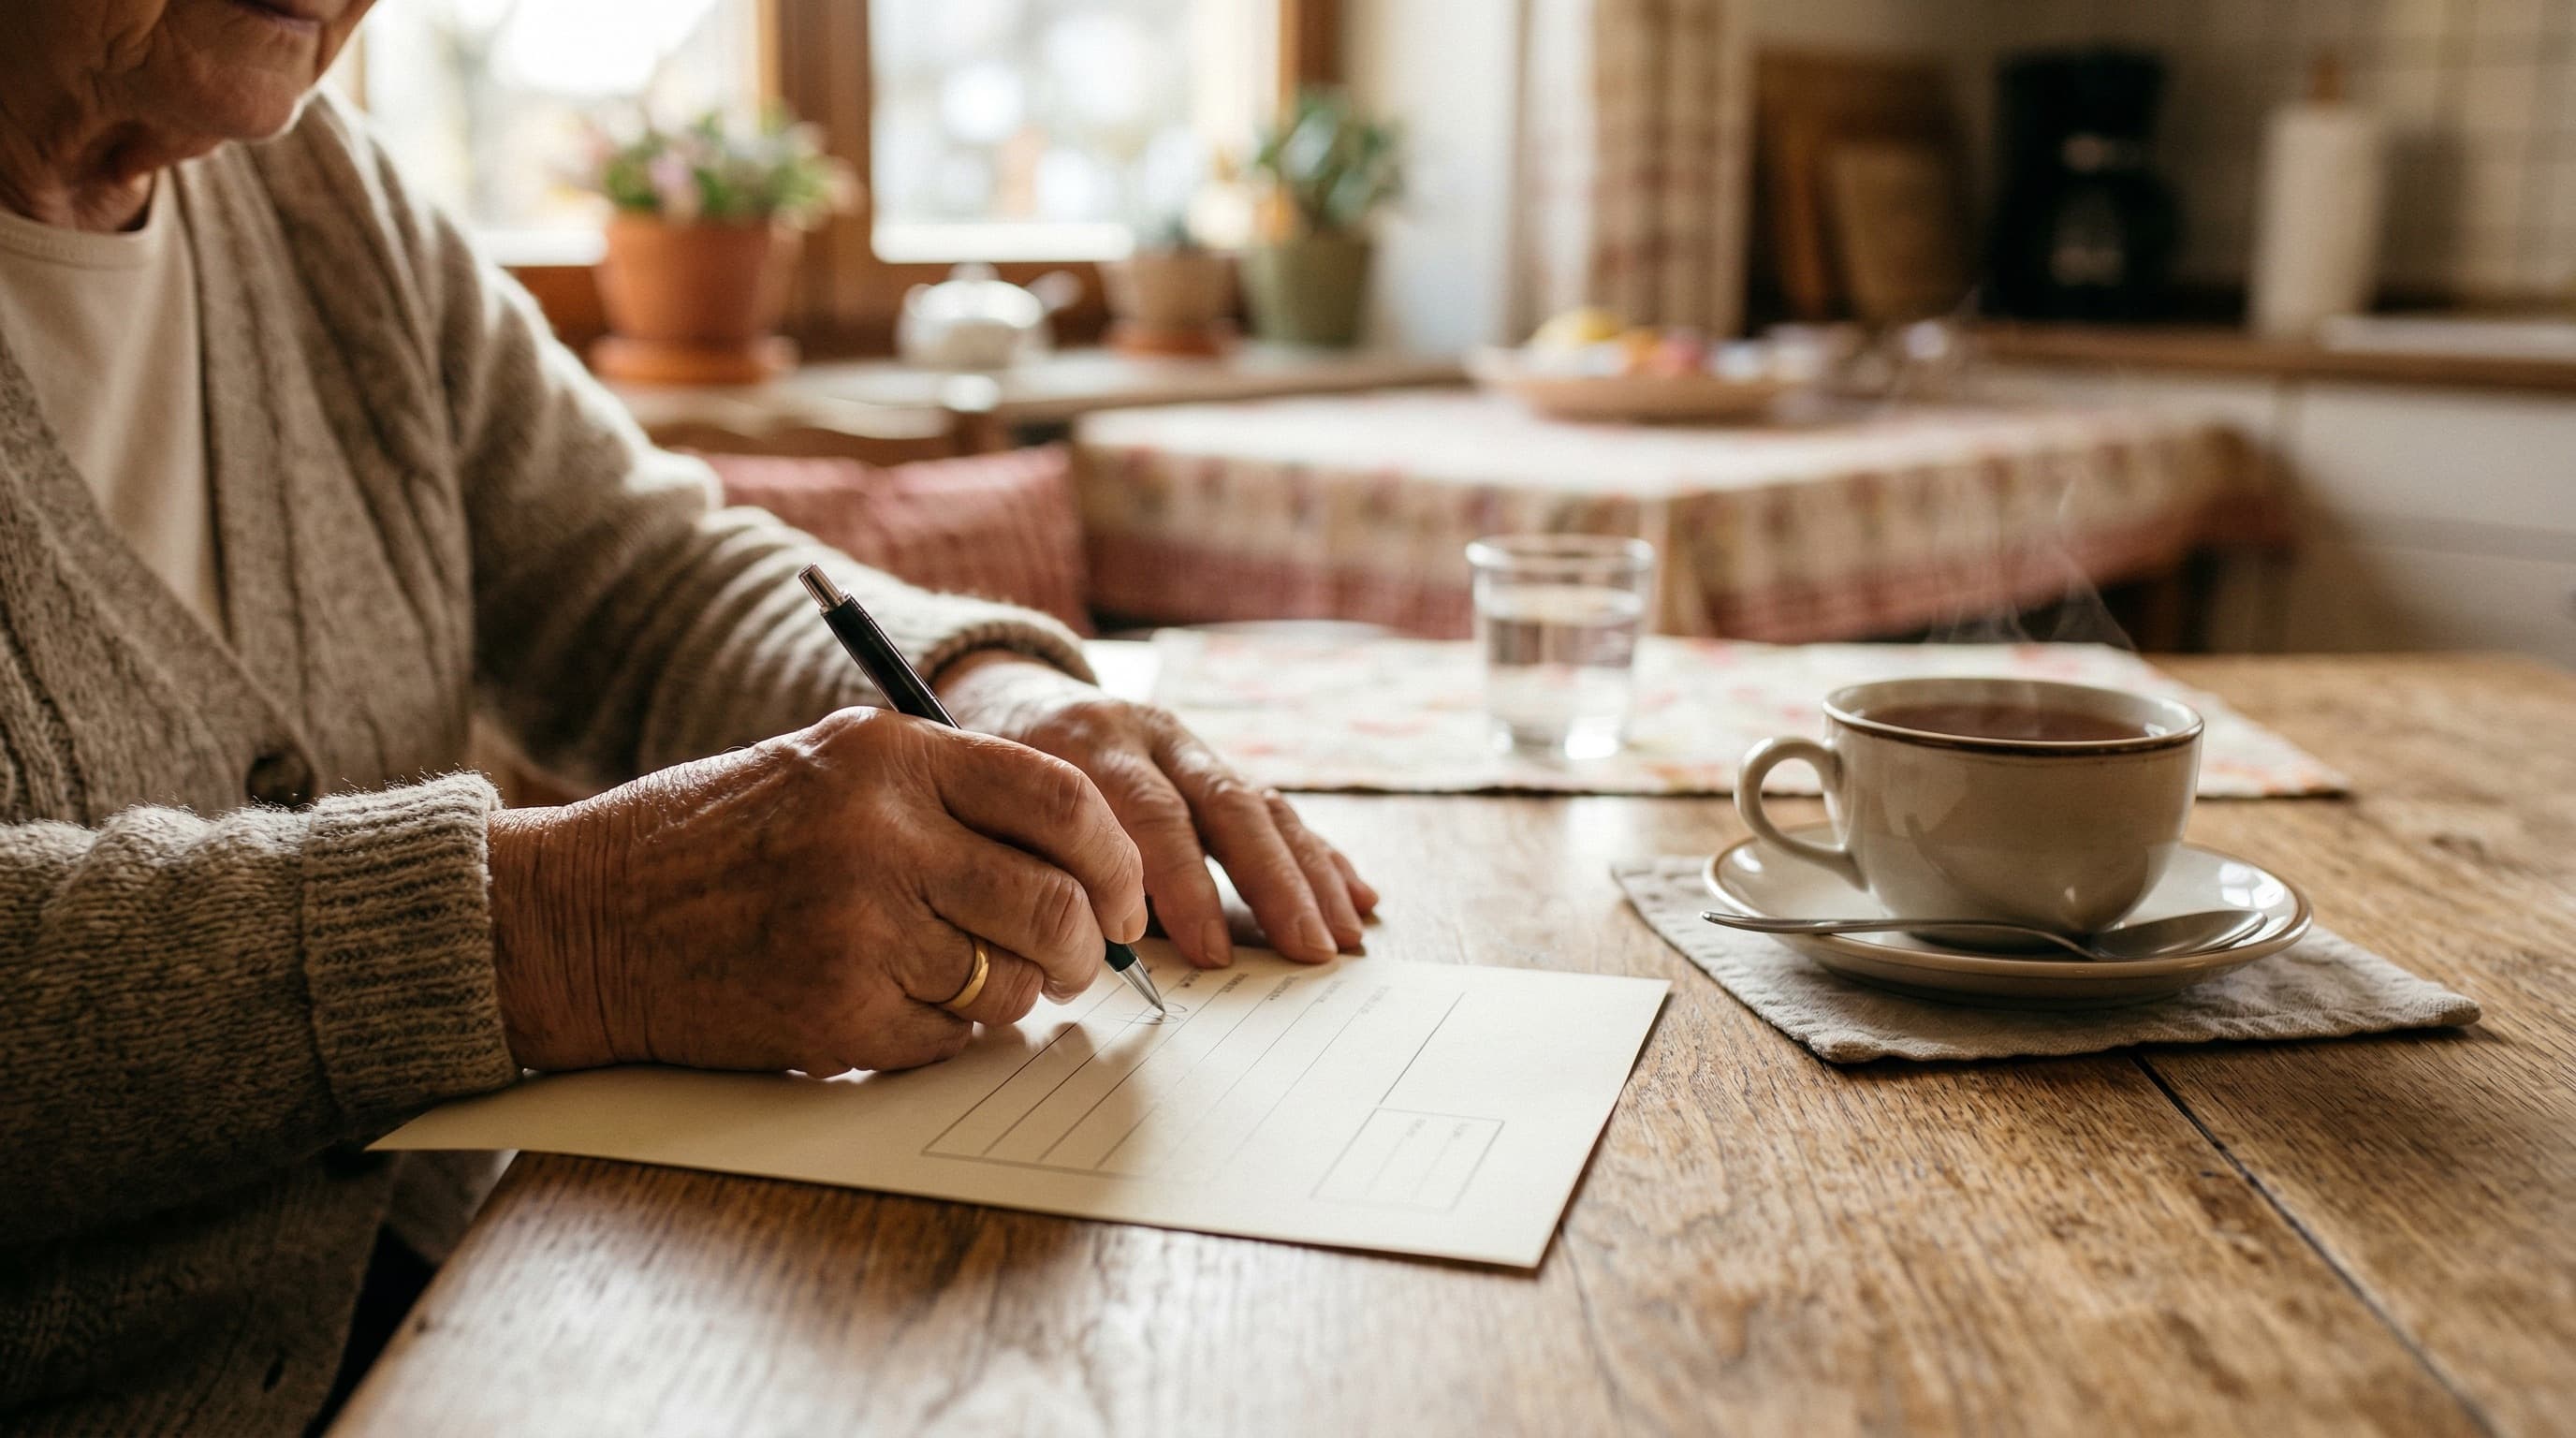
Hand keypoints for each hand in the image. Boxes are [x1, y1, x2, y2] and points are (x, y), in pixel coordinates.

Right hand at [486, 708, 1147, 1074]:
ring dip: (1010, 994)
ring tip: (956, 976)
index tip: (1124, 898)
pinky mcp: (838, 1012)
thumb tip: (1085, 866)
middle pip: (1056, 905)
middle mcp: (883, 833)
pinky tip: (891, 1006)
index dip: (1116, 861)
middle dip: (1087, 948)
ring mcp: (860, 926)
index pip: (1065, 802)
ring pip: (1015, 983)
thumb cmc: (710, 841)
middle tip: (1078, 962)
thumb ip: (946, 798)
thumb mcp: (827, 767)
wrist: (577, 917)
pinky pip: (953, 1039)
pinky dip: (944, 1035)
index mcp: (890, 754)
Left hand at [935, 652, 1377, 967]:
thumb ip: (1048, 869)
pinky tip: (1359, 895)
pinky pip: (1278, 807)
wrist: (1005, 698)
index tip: (1211, 951)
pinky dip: (1319, 855)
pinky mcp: (1215, 763)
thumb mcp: (995, 811)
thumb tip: (1103, 953)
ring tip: (1345, 935)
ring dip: (1310, 875)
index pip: (1148, 814)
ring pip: (1263, 804)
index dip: (1182, 884)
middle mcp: (1148, 734)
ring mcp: (1190, 745)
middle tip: (1309, 946)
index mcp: (1085, 743)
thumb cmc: (989, 782)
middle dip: (1274, 882)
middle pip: (1226, 804)